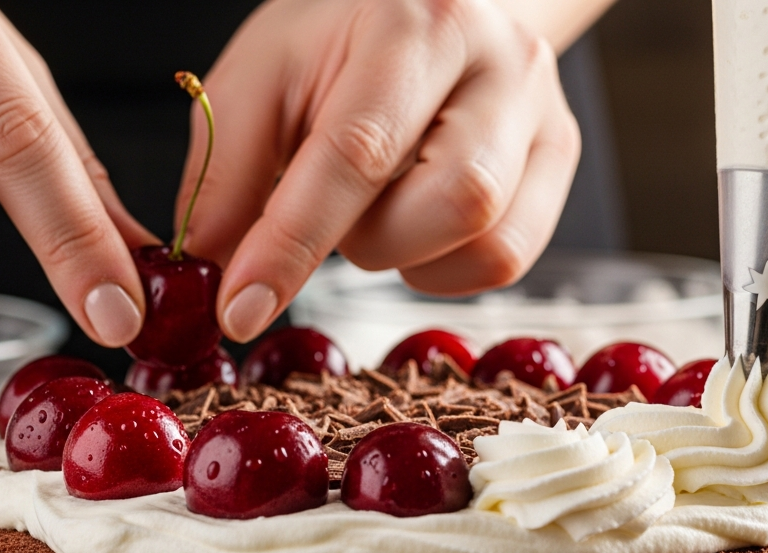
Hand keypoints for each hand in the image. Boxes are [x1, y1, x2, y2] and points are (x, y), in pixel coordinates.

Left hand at [178, 0, 582, 341]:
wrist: (430, 7)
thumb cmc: (341, 40)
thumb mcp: (262, 77)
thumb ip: (225, 170)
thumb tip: (207, 273)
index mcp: (417, 23)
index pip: (359, 150)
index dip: (293, 243)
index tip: (240, 307)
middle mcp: (501, 63)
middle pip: (455, 200)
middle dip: (369, 241)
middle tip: (330, 217)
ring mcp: (544, 114)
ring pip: (490, 241)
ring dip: (407, 256)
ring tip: (374, 211)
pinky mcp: (560, 159)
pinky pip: (508, 258)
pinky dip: (443, 266)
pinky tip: (414, 222)